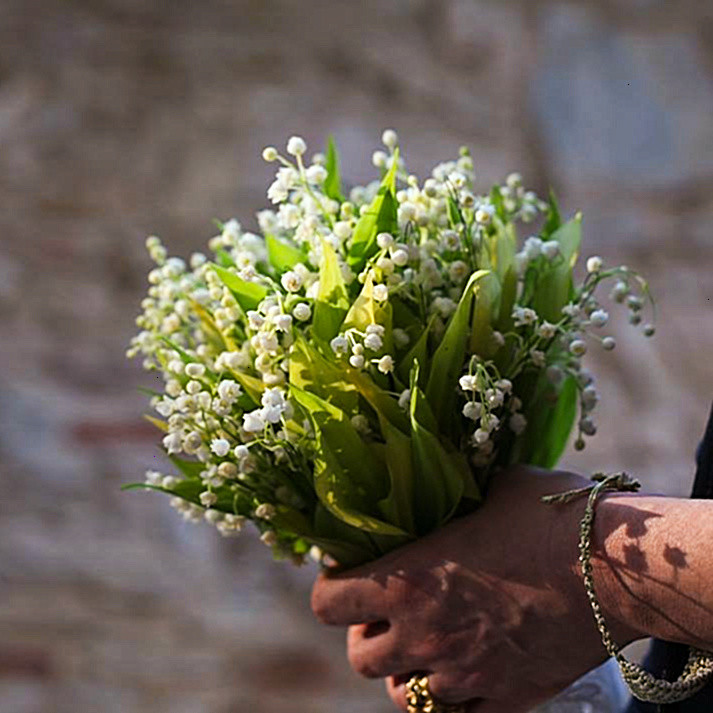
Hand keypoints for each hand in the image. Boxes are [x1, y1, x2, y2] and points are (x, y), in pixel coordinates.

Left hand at [310, 466, 640, 711]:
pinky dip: (454, 695)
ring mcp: (462, 673)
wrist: (617, 569)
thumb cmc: (552, 517)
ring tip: (432, 643)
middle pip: (359, 657)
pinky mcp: (505, 697)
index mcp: (409, 578)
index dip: (333, 588)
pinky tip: (472, 666)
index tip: (351, 576)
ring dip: (408, 669)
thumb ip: (461, 494)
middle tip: (394, 614)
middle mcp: (424, 632)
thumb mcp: (496, 488)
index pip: (328, 602)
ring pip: (403, 694)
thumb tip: (458, 483)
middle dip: (369, 635)